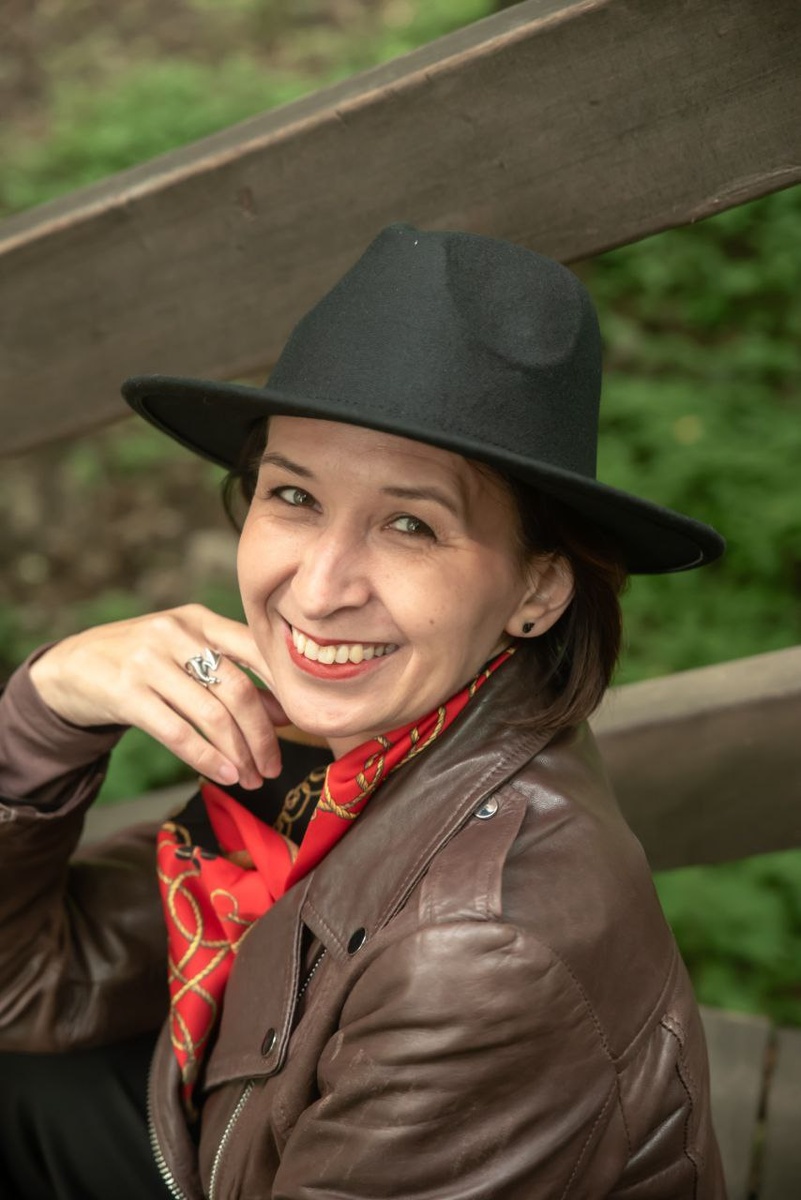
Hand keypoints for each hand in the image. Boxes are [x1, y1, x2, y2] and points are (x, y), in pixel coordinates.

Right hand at [29, 605, 288, 788]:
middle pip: (238, 688)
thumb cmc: (142, 661)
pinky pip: (177, 732)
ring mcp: (148, 661)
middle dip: (262, 735)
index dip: (284, 686)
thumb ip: (233, 674)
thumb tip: (284, 713)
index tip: (303, 720)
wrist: (71, 665)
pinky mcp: (126, 692)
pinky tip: (224, 775)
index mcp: (199, 619)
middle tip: (274, 766)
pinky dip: (207, 758)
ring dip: (238, 753)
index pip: (255, 648)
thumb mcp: (185, 654)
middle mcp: (176, 633)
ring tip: (251, 778)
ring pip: (211, 714)